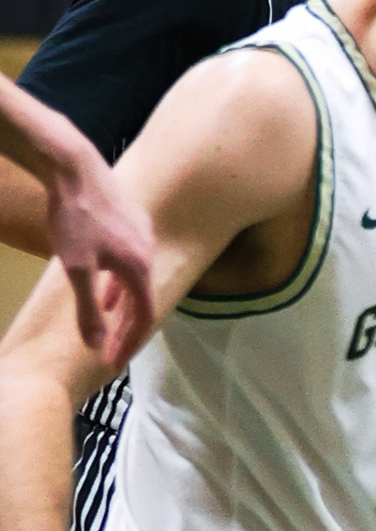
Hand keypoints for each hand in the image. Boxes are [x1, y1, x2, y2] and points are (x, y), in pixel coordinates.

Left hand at [44, 138, 156, 362]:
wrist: (73, 167)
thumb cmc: (74, 217)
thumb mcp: (77, 270)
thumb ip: (87, 310)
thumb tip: (97, 345)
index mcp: (139, 267)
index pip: (144, 316)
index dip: (130, 343)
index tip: (116, 363)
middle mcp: (148, 251)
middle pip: (143, 299)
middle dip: (126, 327)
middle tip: (111, 348)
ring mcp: (142, 232)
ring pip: (137, 278)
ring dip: (123, 303)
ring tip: (108, 318)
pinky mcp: (132, 218)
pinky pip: (132, 259)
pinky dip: (120, 279)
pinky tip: (103, 277)